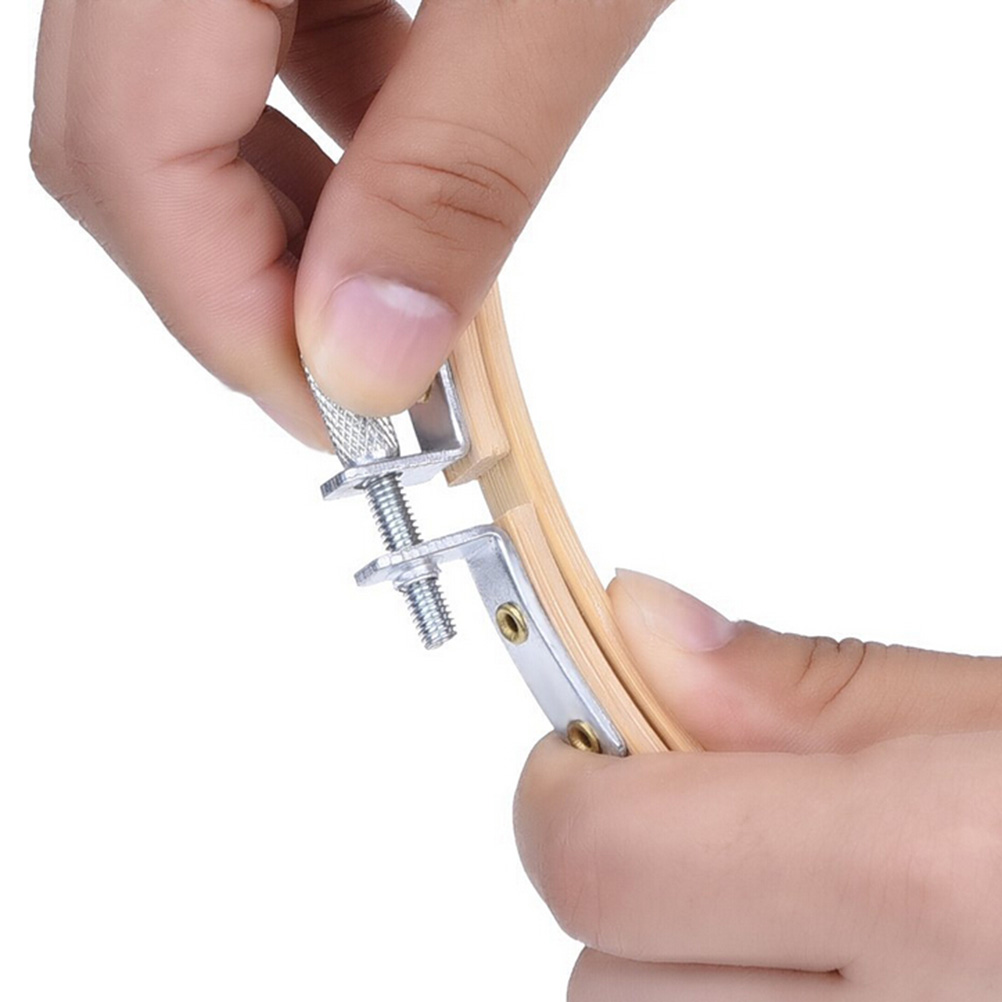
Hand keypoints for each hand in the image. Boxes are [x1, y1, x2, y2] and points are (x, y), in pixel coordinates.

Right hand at [31, 0, 669, 439]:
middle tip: (376, 374)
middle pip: (123, 145)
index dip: (236, 326)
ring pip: (175, 108)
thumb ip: (458, 167)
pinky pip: (249, 44)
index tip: (353, 418)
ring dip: (287, 227)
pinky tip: (409, 164)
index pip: (131, 159)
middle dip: (249, 290)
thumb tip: (371, 353)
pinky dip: (327, 139)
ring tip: (406, 282)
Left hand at [516, 570, 1001, 999]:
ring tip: (789, 885)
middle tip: (707, 805)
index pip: (604, 856)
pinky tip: (828, 948)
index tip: (581, 735)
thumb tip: (644, 632)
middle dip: (622, 871)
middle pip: (602, 974)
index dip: (562, 783)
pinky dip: (740, 997)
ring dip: (679, 950)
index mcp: (924, 878)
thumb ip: (810, 688)